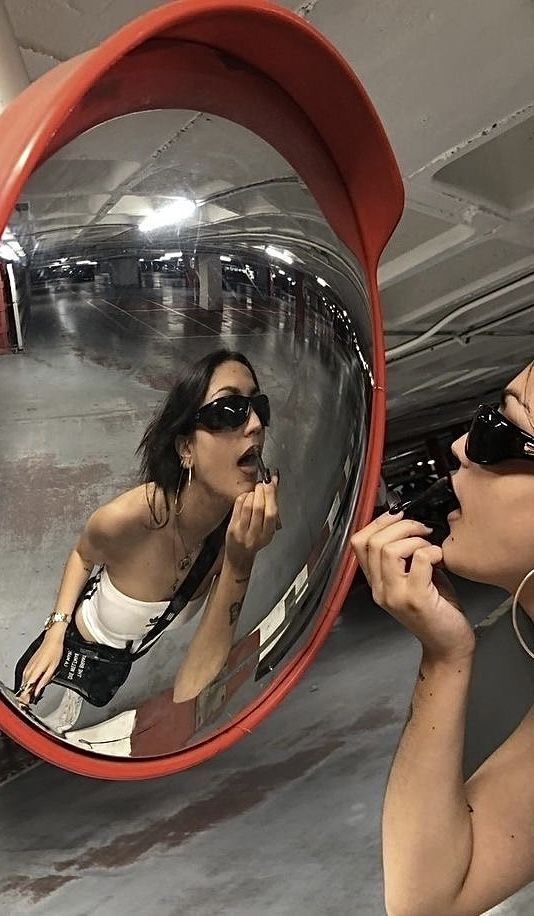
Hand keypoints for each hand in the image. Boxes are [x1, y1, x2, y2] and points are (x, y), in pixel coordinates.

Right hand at [18, 634, 63, 704]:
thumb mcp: (53, 668)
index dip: (27, 696)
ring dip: (27, 687)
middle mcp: (30, 668)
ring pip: (25, 680)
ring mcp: (29, 665)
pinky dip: (28, 681)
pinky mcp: (30, 663)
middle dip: (27, 693)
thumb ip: (45, 680)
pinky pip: (27, 675)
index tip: (28, 701)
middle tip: (30, 699)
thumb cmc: (54, 651)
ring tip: (31, 693)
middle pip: (25, 685)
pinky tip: (32, 683)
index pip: (27, 687)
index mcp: (35, 671)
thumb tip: (38, 690)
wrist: (52, 639)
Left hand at [225, 475, 278, 572]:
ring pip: (248, 507)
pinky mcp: (232, 528)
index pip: (271, 512)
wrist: (239, 556)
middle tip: (263, 483)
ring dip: (252, 494)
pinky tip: (246, 496)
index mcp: (267, 534)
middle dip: (262, 492)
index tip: (272, 482)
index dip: (272, 495)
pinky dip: (243, 498)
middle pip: (259, 508)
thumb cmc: (255, 540)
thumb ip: (271, 511)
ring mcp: (242, 531)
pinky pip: (237, 508)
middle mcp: (255, 534)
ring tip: (255, 490)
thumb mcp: (267, 530)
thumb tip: (274, 486)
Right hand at [350, 510, 475, 662]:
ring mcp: (396, 596)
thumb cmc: (437, 610)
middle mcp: (380, 590)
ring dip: (414, 539)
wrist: (448, 645)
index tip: (399, 516)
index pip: (359, 543)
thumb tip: (409, 525)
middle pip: (373, 542)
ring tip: (430, 546)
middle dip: (401, 526)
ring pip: (389, 549)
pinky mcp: (417, 599)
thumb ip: (406, 556)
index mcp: (376, 582)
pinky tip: (440, 557)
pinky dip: (432, 550)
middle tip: (422, 529)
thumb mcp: (414, 578)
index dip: (378, 523)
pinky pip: (420, 559)